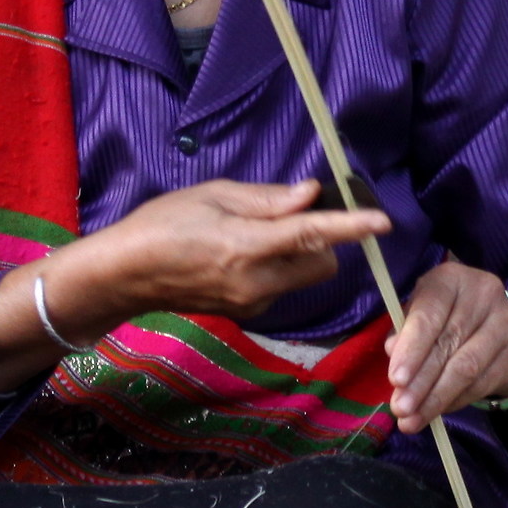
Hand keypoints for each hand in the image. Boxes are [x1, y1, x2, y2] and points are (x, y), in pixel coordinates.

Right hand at [0, 180, 393, 387]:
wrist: (126, 276)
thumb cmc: (161, 224)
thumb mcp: (211, 196)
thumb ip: (265, 199)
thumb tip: (309, 195)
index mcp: (245, 246)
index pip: (310, 234)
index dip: (349, 227)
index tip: (381, 222)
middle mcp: (255, 282)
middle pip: (320, 261)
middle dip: (320, 238)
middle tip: (286, 212)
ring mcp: (252, 303)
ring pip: (304, 276)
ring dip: (299, 253)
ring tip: (252, 232)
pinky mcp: (248, 312)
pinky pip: (282, 286)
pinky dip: (277, 267)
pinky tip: (237, 255)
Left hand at [385, 258, 507, 433]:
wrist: (499, 321)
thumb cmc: (447, 314)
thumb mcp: (422, 311)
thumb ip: (406, 329)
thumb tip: (392, 352)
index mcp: (451, 279)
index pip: (429, 315)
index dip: (412, 349)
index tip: (395, 380)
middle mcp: (482, 295)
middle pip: (448, 344)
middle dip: (420, 382)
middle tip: (400, 409)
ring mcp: (504, 324)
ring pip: (466, 369)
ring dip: (436, 399)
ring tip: (412, 420)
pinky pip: (481, 384)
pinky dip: (454, 401)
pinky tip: (437, 412)